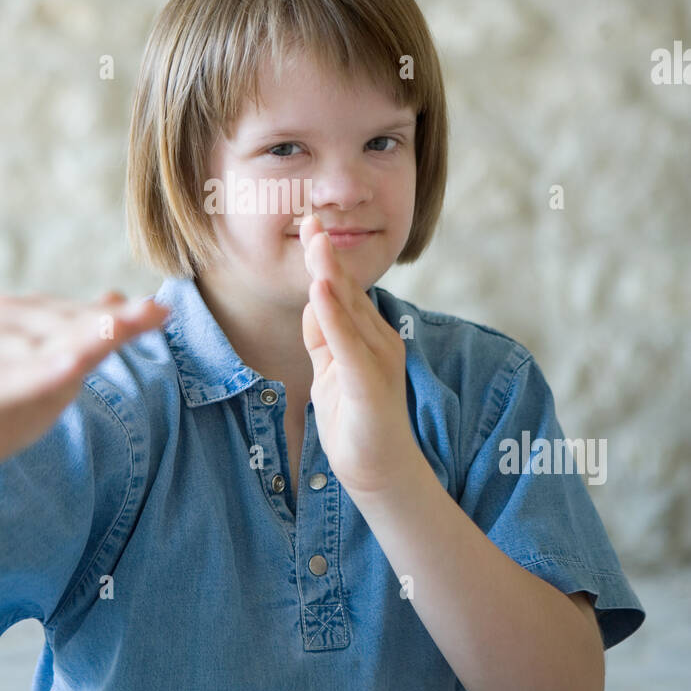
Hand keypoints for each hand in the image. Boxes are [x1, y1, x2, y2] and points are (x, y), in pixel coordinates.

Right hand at [0, 290, 170, 488]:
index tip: (164, 310)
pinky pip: (11, 378)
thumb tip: (119, 296)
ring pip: (44, 346)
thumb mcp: (53, 379)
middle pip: (69, 325)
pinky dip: (39, 373)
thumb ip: (86, 343)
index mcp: (24, 313)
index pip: (83, 315)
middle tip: (156, 313)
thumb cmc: (0, 409)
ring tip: (124, 331)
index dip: (124, 316)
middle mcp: (1, 319)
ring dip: (84, 342)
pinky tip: (70, 367)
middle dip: (113, 323)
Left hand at [299, 213, 418, 499]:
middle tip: (311, 217)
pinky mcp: (369, 380)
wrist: (381, 474)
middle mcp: (379, 339)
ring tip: (315, 239)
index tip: (310, 224)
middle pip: (347, 290)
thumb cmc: (355, 422)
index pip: (342, 290)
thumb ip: (323, 338)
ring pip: (348, 308)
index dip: (326, 257)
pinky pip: (348, 341)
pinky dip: (333, 314)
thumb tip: (313, 302)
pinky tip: (321, 290)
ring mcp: (377, 358)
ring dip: (330, 272)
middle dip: (327, 253)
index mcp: (369, 335)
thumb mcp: (331, 371)